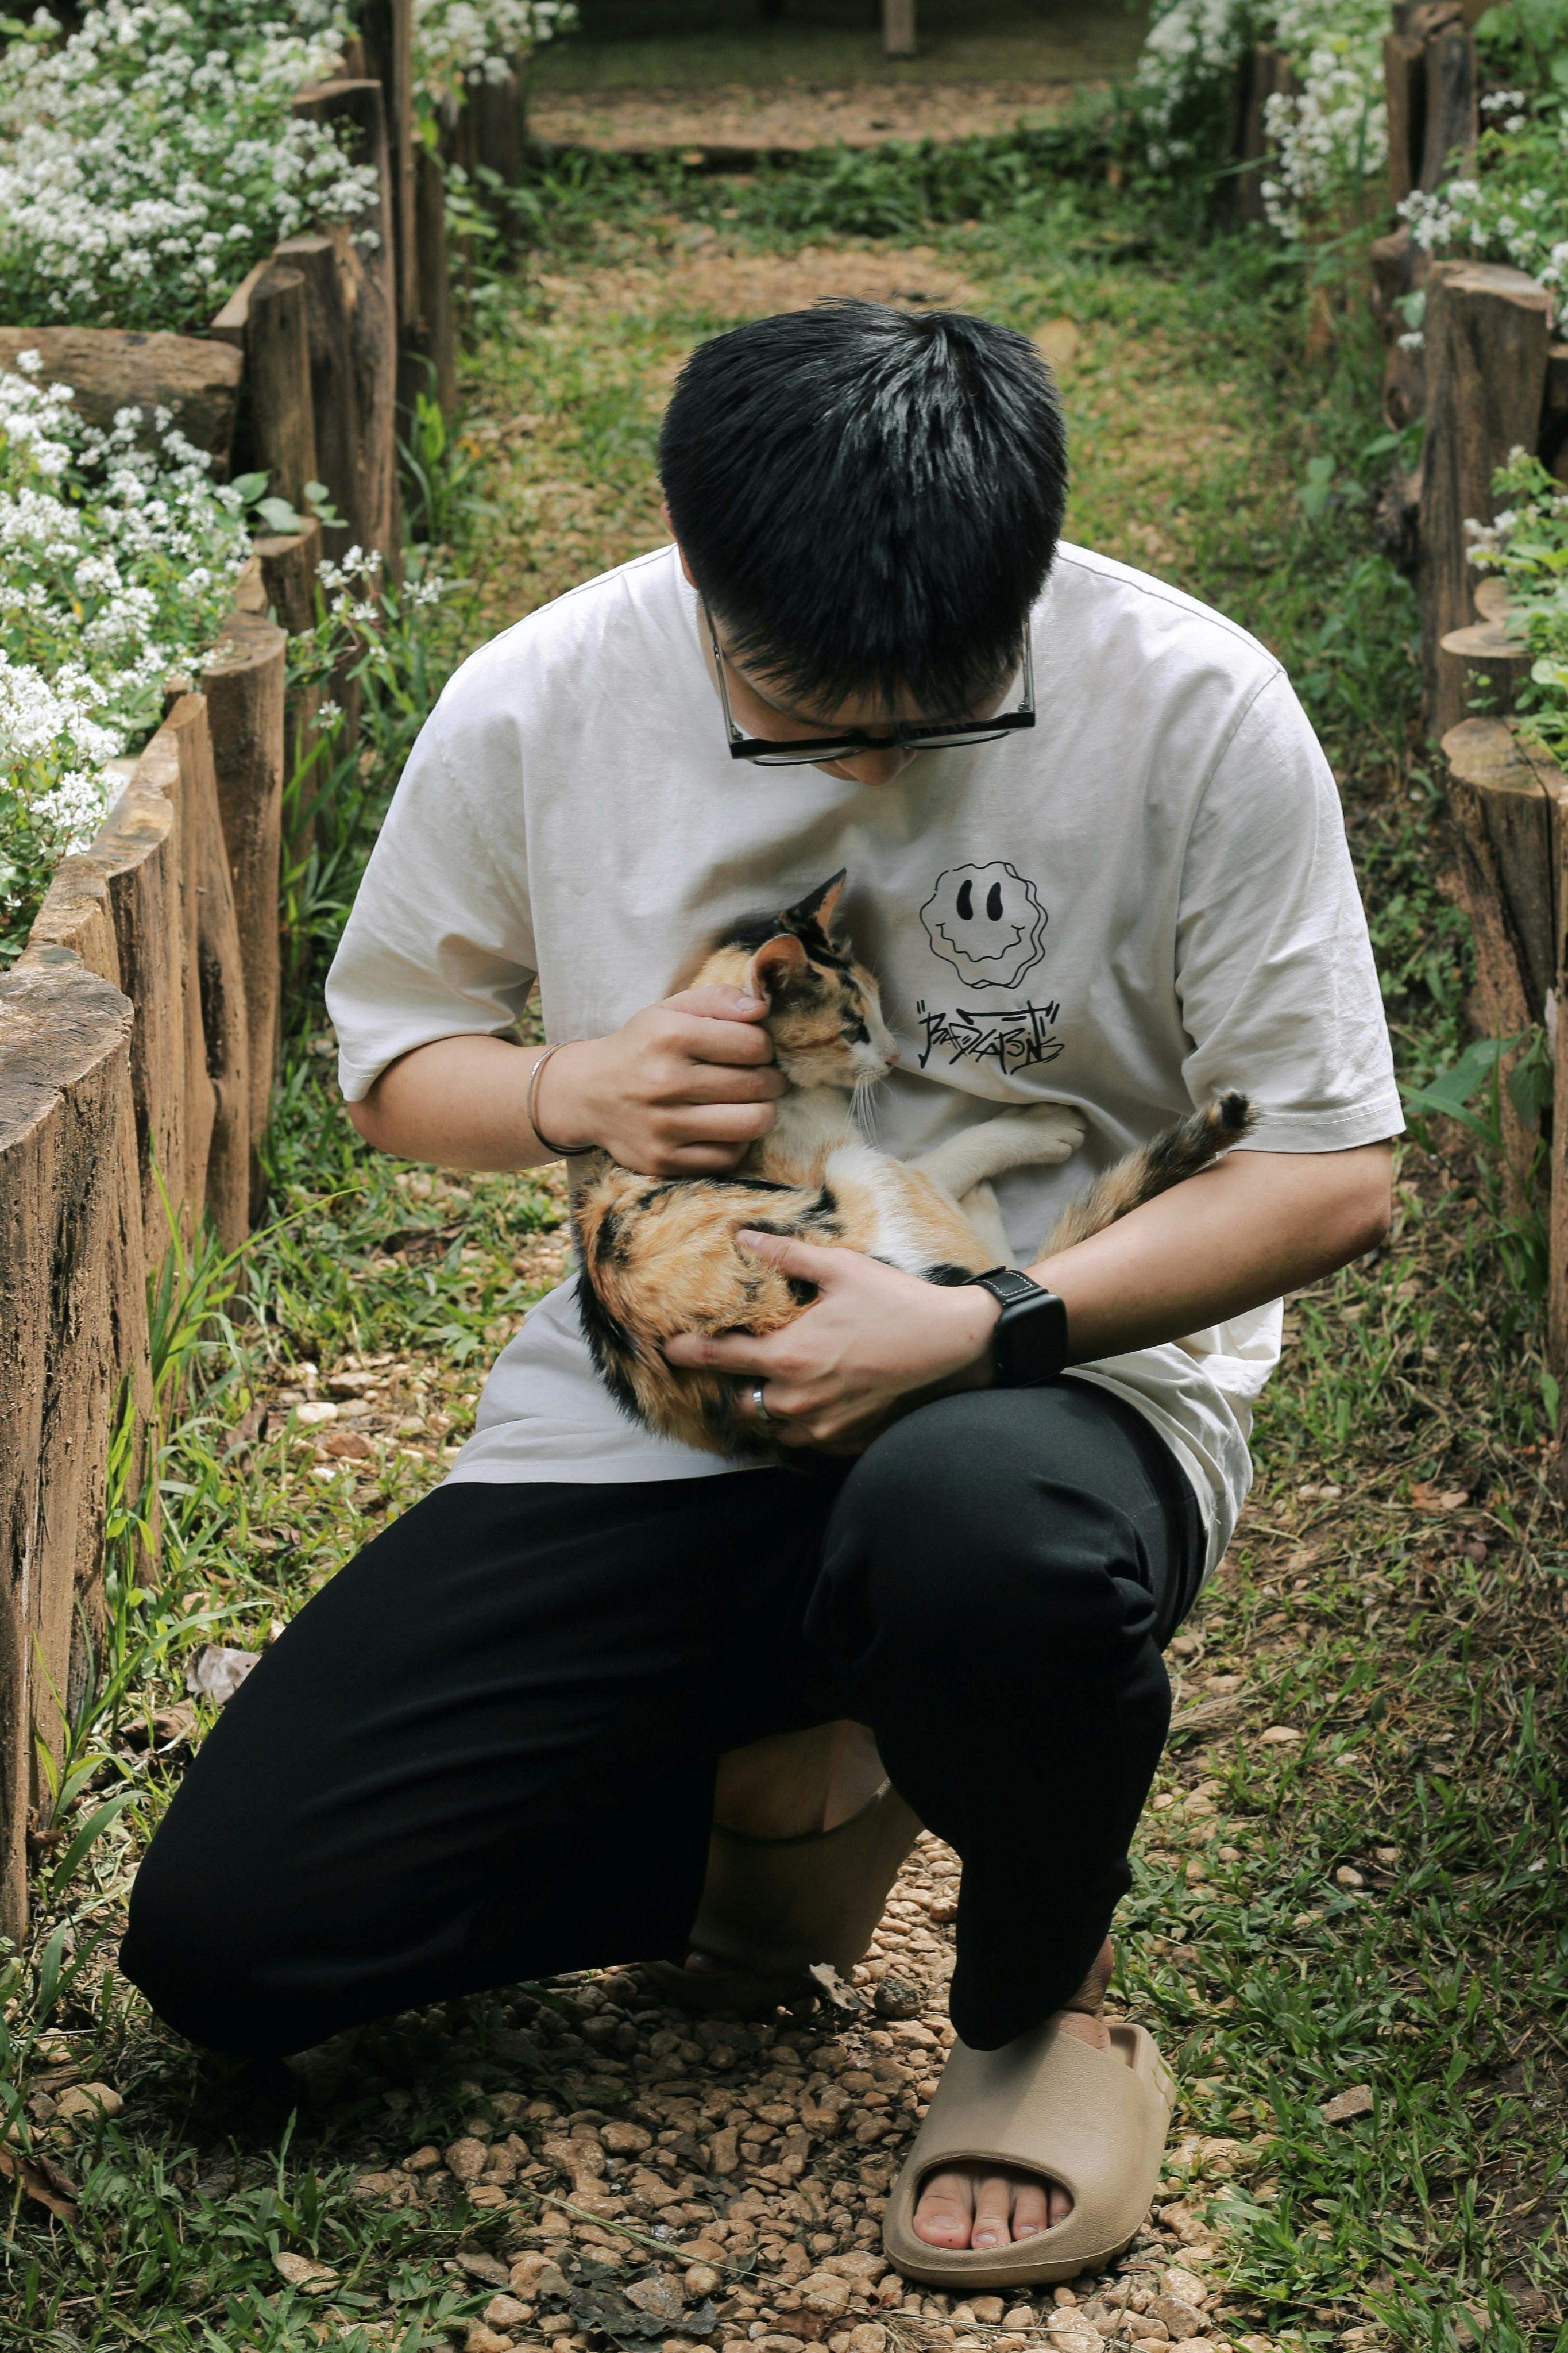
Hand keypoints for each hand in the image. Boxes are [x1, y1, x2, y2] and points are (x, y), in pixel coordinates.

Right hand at [534, 988, 787, 1174]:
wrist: (586, 1094)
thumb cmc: (641, 1047)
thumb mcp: (669, 1010)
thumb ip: (717, 999)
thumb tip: (760, 1008)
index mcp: (668, 1036)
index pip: (752, 1044)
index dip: (766, 1047)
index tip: (758, 1050)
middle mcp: (664, 1081)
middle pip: (756, 1084)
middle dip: (773, 1080)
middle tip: (769, 1079)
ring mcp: (663, 1125)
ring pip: (750, 1124)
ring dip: (765, 1112)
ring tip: (756, 1103)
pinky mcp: (664, 1160)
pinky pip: (729, 1156)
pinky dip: (738, 1141)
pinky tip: (728, 1127)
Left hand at [662, 1231, 1000, 1452]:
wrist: (948, 1343)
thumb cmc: (894, 1302)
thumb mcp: (839, 1269)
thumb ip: (786, 1255)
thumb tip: (743, 1238)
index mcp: (788, 1357)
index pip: (721, 1359)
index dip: (690, 1353)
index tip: (669, 1349)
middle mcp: (797, 1398)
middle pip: (740, 1403)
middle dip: (731, 1388)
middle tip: (733, 1368)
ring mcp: (822, 1424)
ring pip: (773, 1426)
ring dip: (766, 1408)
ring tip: (772, 1385)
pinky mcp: (845, 1438)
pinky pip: (806, 1439)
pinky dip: (800, 1424)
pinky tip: (809, 1400)